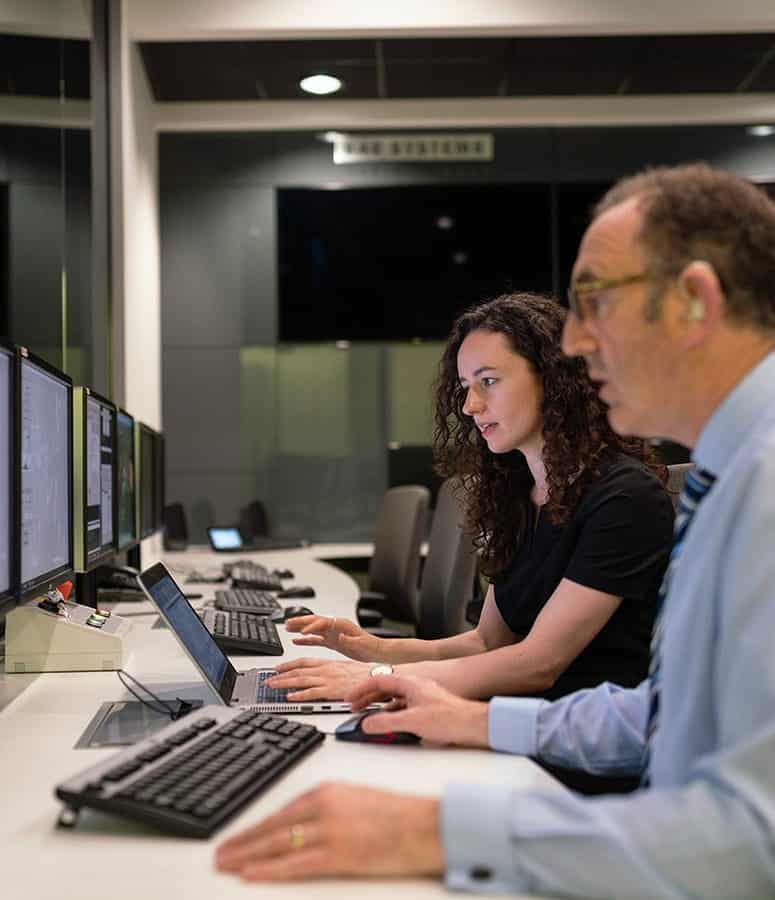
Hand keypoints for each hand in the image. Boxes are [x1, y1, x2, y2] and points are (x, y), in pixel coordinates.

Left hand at [215, 782, 442, 880]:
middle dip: (243, 840)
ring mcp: (329, 829)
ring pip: (278, 843)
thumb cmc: (398, 814)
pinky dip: (269, 869)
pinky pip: (295, 863)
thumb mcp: (356, 799)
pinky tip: (251, 874)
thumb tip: (302, 826)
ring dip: (247, 854)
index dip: (255, 825)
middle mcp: (324, 806)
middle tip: (220, 851)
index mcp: (328, 790)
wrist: (425, 824)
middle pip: (273, 826)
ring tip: (226, 863)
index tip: (238, 834)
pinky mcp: (337, 853)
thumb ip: (328, 808)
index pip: (281, 810)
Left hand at [267, 658, 371, 700]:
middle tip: (268, 679)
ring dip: (284, 683)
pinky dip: (299, 695)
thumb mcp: (347, 669)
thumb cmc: (367, 674)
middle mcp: (326, 670)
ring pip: (301, 680)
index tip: (278, 668)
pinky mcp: (332, 691)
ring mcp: (328, 680)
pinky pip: (311, 693)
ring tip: (272, 687)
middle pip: (298, 671)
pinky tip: (289, 698)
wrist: (379, 676)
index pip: (304, 662)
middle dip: (281, 675)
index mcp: (329, 663)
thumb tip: (326, 679)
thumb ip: (334, 672)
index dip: (289, 664)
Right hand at [283, 615, 381, 661]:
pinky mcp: (332, 641)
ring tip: (286, 628)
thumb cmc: (371, 646)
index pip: (323, 622)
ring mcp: (332, 634)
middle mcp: (336, 627)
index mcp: (342, 625)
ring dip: (299, 628)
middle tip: (287, 623)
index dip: (311, 626)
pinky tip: (296, 640)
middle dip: (300, 621)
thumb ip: (351, 639)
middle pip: (314, 621)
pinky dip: (305, 639)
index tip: (301, 631)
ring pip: (312, 629)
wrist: (377, 651)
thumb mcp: (362, 643)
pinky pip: (316, 639)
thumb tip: (341, 635)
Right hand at [347, 674, 489, 747]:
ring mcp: (421, 697)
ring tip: (368, 717)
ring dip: (379, 707)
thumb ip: (386, 723)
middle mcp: (414, 687)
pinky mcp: (427, 708)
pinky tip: (390, 724)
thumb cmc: (450, 717)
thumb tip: (368, 724)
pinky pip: (403, 707)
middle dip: (367, 698)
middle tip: (355, 708)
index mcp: (409, 683)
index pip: (378, 680)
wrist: (473, 724)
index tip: (350, 698)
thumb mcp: (411, 721)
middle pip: (384, 689)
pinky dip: (391, 713)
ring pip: (394, 699)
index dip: (361, 689)